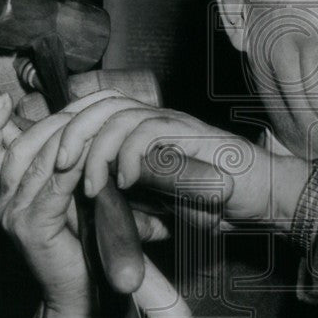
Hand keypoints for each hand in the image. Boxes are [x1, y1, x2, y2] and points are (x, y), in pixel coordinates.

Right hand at [0, 93, 170, 244]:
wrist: (78, 299)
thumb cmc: (82, 250)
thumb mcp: (70, 205)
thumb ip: (66, 177)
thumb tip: (84, 139)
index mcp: (8, 196)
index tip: (3, 100)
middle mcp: (5, 204)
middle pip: (20, 147)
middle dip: (51, 121)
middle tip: (80, 106)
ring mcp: (15, 216)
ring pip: (36, 161)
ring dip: (65, 137)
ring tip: (89, 121)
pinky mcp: (33, 228)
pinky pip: (54, 186)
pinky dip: (72, 165)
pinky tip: (89, 153)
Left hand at [52, 94, 309, 229]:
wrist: (264, 197)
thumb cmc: (219, 200)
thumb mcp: (163, 208)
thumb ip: (134, 204)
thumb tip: (98, 213)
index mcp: (146, 133)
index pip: (97, 113)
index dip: (69, 131)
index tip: (53, 167)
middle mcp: (157, 121)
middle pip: (101, 104)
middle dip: (72, 133)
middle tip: (60, 169)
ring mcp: (175, 125)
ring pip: (120, 114)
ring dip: (96, 148)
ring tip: (89, 182)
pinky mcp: (193, 136)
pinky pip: (150, 132)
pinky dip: (129, 155)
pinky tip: (125, 182)